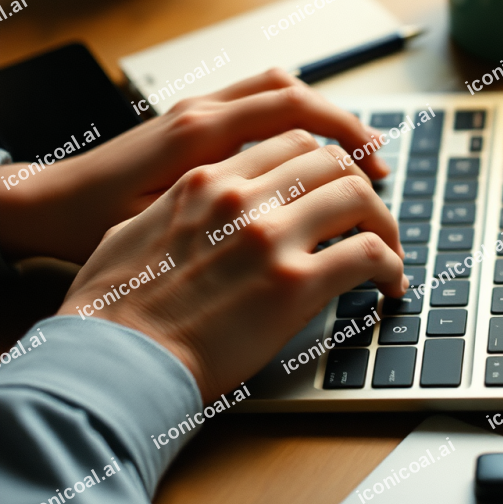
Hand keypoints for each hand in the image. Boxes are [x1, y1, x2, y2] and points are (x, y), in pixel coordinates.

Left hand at [0, 68, 389, 262]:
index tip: (376, 173)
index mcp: (198, 136)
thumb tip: (292, 233)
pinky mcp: (193, 119)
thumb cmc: (93, 223)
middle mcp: (202, 111)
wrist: (47, 202)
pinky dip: (293, 117)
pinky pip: (257, 101)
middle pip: (294, 93)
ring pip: (278, 89)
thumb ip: (219, 219)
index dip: (345, 137)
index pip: (293, 112)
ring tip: (353, 154)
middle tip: (379, 164)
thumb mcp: (157, 229)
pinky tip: (306, 151)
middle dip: (346, 125)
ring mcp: (197, 109)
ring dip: (322, 115)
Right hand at [56, 130, 406, 401]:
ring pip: (358, 196)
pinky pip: (366, 254)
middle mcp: (243, 196)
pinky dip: (390, 264)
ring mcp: (270, 236)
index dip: (325, 159)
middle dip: (360, 182)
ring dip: (384, 221)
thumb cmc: (111, 308)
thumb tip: (195, 213)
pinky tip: (390, 283)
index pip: (291, 141)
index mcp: (207, 179)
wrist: (111, 362)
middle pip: (331, 160)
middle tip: (370, 211)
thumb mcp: (131, 232)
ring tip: (389, 247)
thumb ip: (176, 210)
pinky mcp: (292, 284)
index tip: (338, 179)